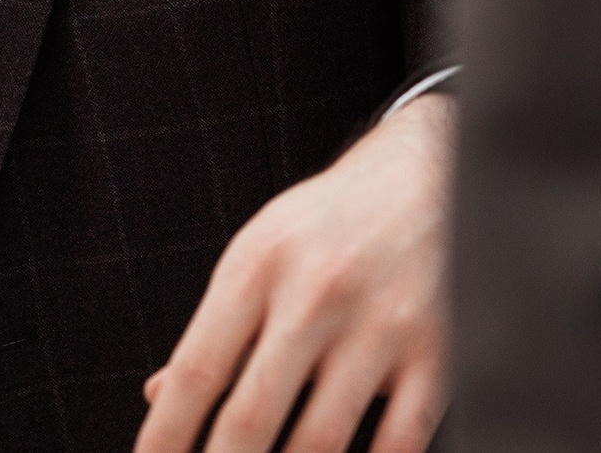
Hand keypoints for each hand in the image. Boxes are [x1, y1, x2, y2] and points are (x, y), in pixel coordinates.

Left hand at [134, 93, 451, 452]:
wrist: (431, 173)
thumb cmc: (331, 221)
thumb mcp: (259, 251)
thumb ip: (216, 327)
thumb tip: (160, 396)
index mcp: (257, 267)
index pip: (196, 372)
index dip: (165, 434)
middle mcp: (314, 298)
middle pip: (250, 419)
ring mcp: (379, 329)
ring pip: (320, 444)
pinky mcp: (440, 354)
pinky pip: (398, 443)